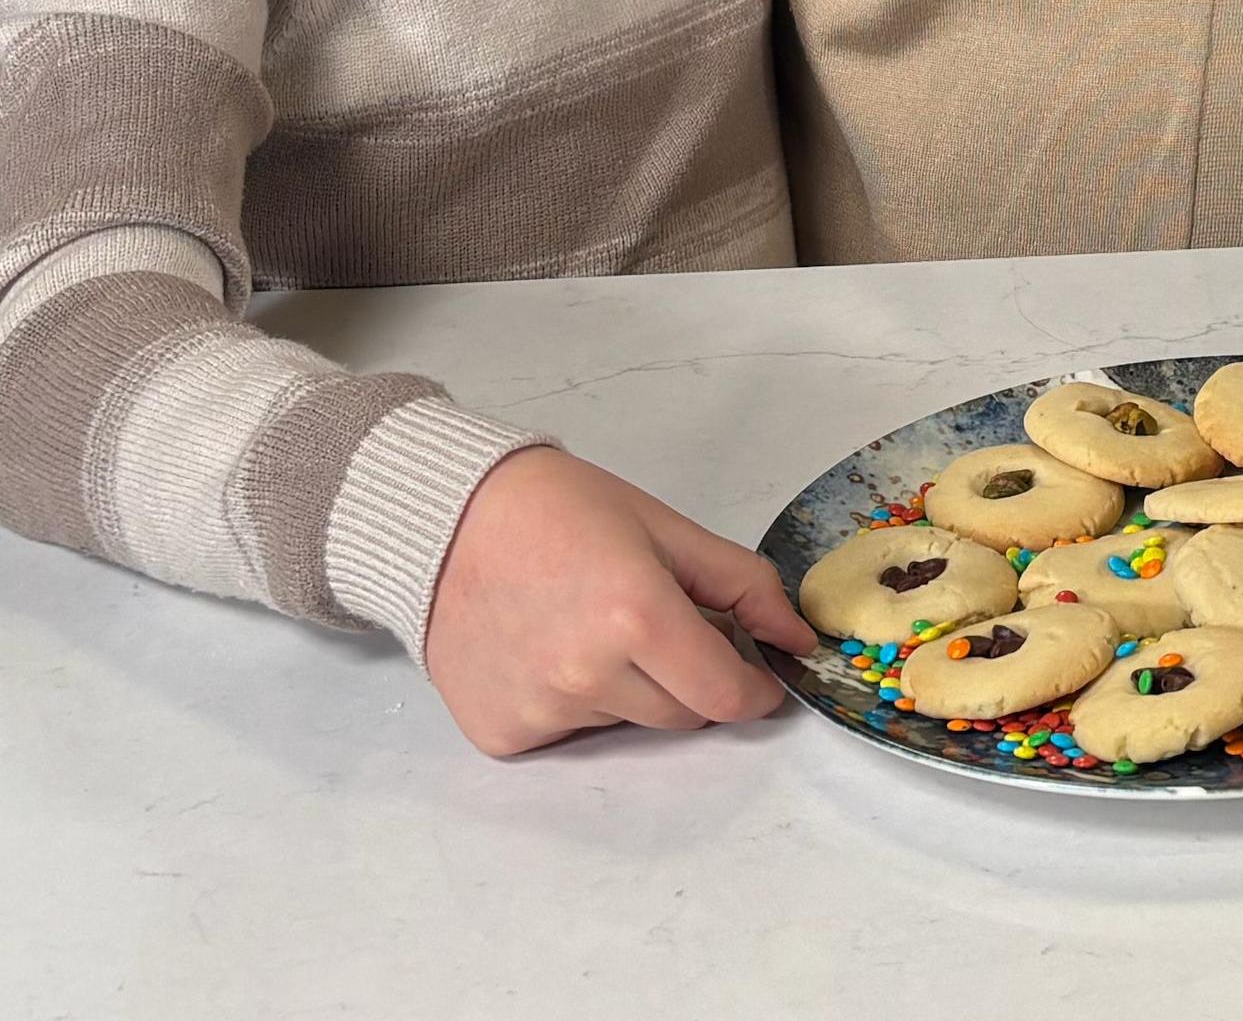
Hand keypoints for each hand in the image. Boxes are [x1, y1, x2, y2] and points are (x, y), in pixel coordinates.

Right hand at [422, 446, 818, 756]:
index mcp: (637, 618)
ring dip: (629, 689)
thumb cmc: (557, 509)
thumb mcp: (664, 529)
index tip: (755, 674)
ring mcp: (540, 710)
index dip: (753, 689)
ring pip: (626, 724)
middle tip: (655, 626)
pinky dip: (572, 702)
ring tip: (586, 626)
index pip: (727, 697)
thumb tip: (798, 639)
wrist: (443, 516)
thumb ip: (742, 586)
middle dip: (689, 678)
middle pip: (682, 715)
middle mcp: (587, 675)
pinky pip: (568, 733)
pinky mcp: (501, 733)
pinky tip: (543, 648)